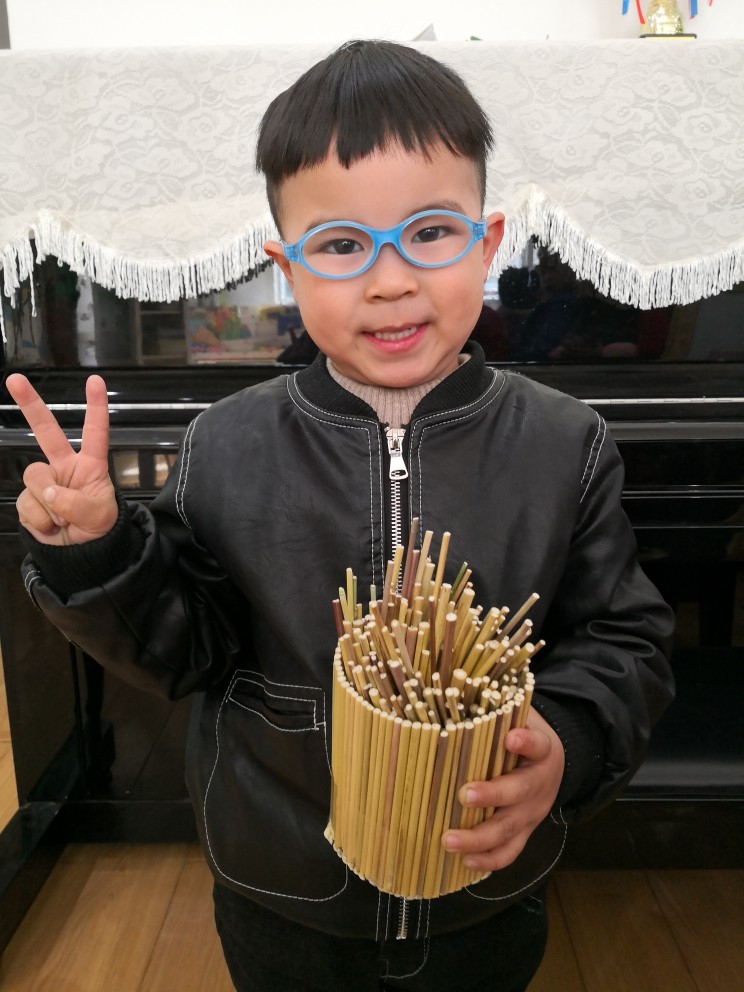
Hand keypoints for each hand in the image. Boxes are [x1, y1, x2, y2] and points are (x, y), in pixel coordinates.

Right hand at [6, 373, 117, 545]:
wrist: (81, 555)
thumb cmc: (98, 528)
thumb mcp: (100, 516)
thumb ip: (77, 503)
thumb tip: (49, 493)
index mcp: (90, 465)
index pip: (95, 432)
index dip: (95, 407)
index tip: (95, 382)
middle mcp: (64, 467)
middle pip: (45, 431)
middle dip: (29, 404)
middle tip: (14, 380)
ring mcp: (44, 482)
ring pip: (34, 478)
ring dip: (48, 504)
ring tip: (63, 520)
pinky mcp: (28, 499)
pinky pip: (26, 504)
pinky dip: (39, 520)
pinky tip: (50, 526)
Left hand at [442, 708, 564, 871]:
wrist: (554, 765)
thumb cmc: (520, 733)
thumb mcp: (518, 715)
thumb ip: (494, 708)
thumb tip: (451, 687)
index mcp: (541, 750)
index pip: (537, 743)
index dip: (526, 742)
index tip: (511, 737)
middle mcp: (539, 784)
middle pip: (520, 792)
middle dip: (492, 795)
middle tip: (464, 794)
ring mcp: (531, 813)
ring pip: (508, 830)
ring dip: (478, 838)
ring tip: (448, 840)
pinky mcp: (524, 832)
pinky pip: (509, 852)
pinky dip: (488, 861)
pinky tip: (464, 861)